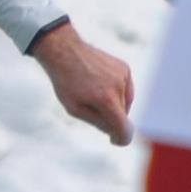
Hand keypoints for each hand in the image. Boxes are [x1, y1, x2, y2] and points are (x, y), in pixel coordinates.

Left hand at [34, 20, 134, 145]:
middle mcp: (119, 86)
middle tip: (90, 106)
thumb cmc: (66, 82)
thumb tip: (117, 133)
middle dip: (111, 118)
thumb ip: (99, 123)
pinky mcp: (125, 68)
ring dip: (114, 105)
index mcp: (106, 99)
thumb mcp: (75, 109)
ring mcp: (124, 75)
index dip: (121, 139)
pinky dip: (116, 92)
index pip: (125, 129)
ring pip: (126, 103)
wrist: (65, 51)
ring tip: (94, 94)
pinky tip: (100, 85)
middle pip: (123, 116)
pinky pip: (126, 89)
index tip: (113, 140)